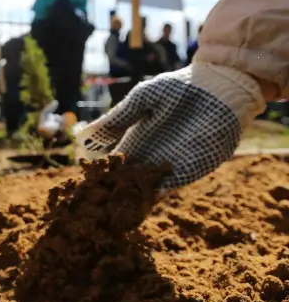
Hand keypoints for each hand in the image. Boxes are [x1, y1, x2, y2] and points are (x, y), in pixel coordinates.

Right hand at [75, 63, 264, 191]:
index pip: (112, 162)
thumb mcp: (142, 100)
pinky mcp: (188, 171)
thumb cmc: (178, 88)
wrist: (217, 89)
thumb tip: (83, 138)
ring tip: (111, 212)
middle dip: (112, 192)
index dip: (99, 172)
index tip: (84, 184)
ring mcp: (167, 165)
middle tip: (93, 206)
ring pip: (144, 187)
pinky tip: (137, 205)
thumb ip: (116, 120)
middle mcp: (148, 155)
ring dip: (129, 199)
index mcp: (134, 139)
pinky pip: (167, 187)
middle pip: (126, 179)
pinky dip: (152, 197)